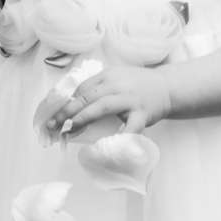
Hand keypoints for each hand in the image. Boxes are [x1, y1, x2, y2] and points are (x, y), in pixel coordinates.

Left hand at [39, 63, 171, 137]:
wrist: (168, 87)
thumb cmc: (138, 85)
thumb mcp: (116, 78)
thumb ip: (98, 87)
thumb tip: (71, 103)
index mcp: (108, 75)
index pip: (81, 88)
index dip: (66, 101)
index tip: (54, 114)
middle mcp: (117, 85)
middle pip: (87, 96)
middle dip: (67, 110)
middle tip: (53, 123)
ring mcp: (130, 99)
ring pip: (102, 106)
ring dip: (83, 117)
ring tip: (70, 128)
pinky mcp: (143, 113)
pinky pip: (130, 127)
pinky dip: (119, 136)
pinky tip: (107, 145)